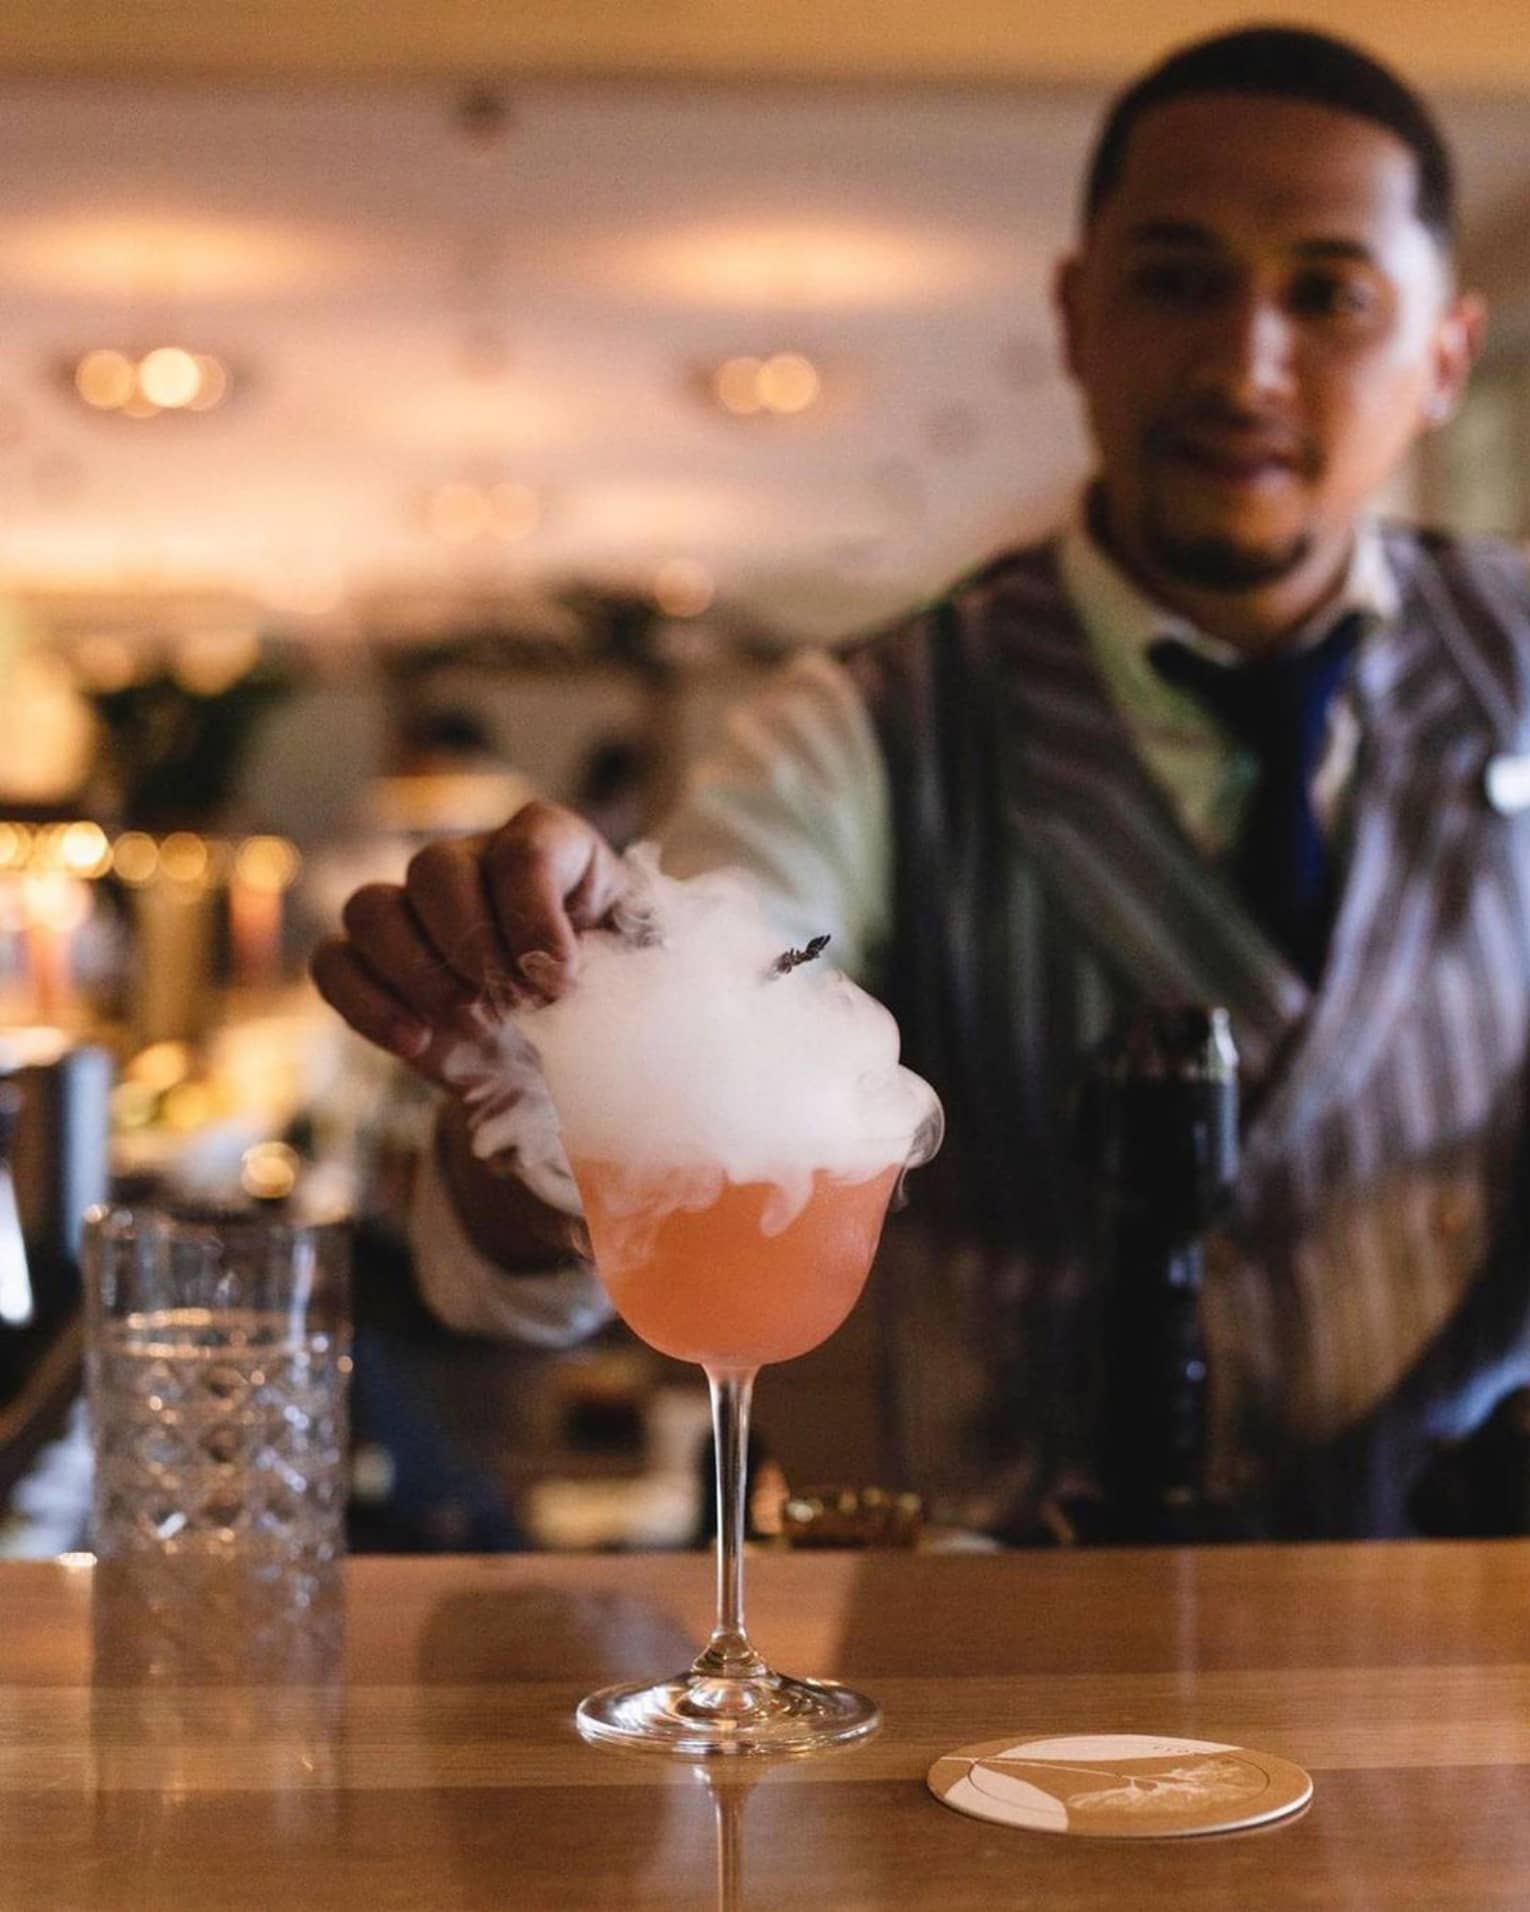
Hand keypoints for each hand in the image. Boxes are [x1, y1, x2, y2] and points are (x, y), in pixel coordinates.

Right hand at [311, 800, 627, 1087]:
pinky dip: (368, 1004)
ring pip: (371, 906)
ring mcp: (414, 912)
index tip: (562, 982)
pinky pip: (333, 962)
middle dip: (472, 943)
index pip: (525, 846)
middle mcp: (474, 866)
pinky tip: (419, 1042)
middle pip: (436, 866)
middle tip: (514, 1005)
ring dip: (418, 972)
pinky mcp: (372, 967)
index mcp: (551, 850)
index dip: (536, 915)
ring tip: (473, 1023)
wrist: (566, 1061)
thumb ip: (631, 966)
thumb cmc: (611, 1007)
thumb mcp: (642, 979)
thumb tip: (570, 976)